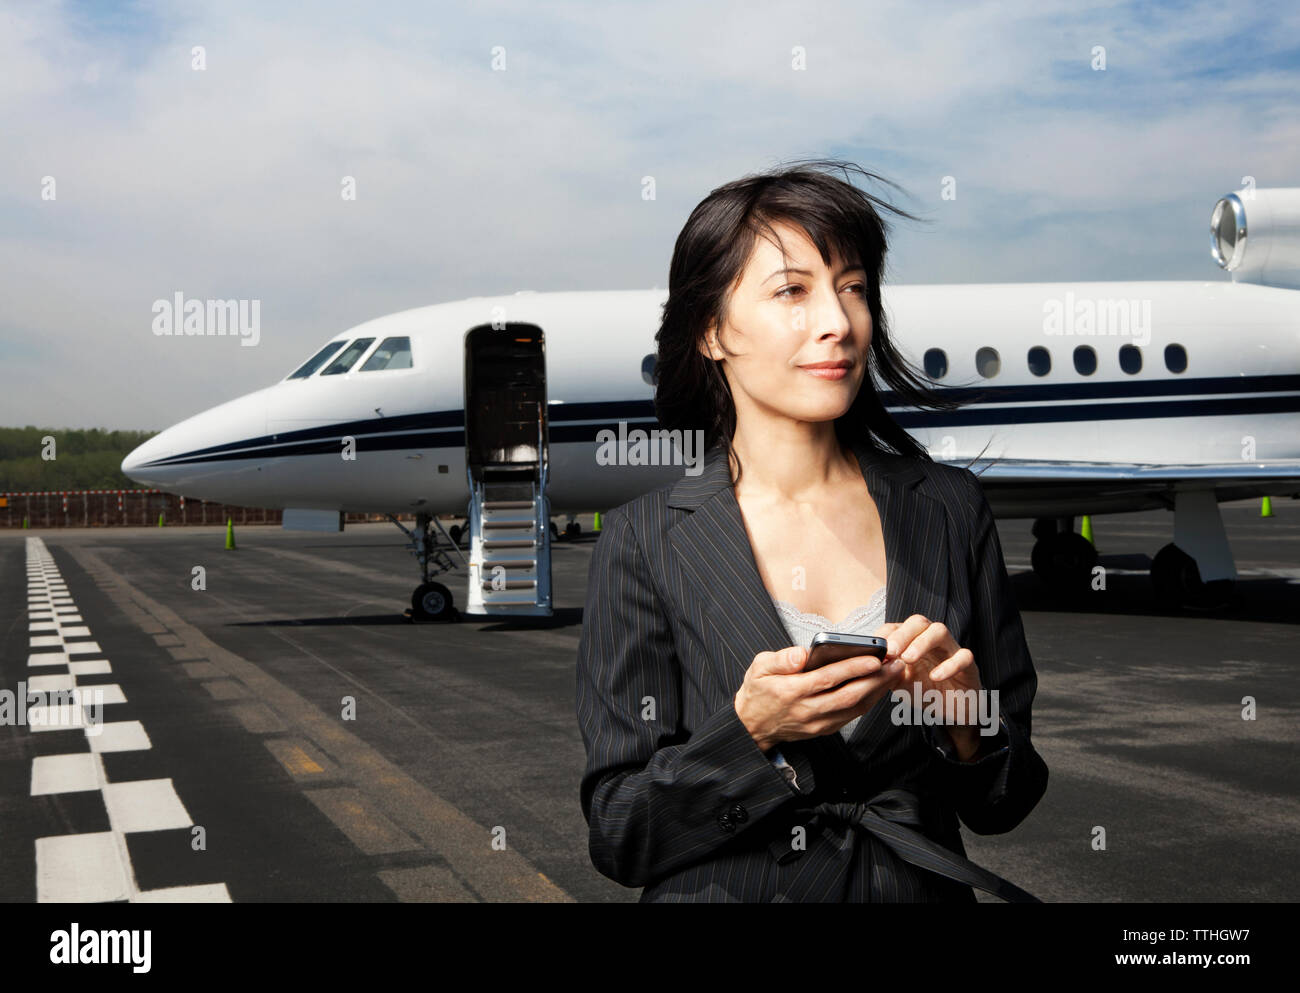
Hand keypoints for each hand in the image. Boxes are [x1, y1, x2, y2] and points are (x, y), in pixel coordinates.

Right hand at [734, 645, 905, 752]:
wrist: (753, 726)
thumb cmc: (758, 691)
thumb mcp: (759, 668)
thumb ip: (780, 659)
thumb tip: (803, 653)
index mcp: (792, 691)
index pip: (828, 678)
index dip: (853, 668)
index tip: (874, 658)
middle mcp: (807, 709)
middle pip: (849, 695)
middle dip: (876, 679)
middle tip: (895, 663)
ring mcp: (817, 723)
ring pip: (854, 708)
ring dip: (877, 691)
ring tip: (894, 673)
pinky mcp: (823, 730)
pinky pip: (851, 716)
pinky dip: (868, 702)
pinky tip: (879, 688)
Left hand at [876, 615, 985, 760]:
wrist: (952, 712)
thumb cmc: (925, 691)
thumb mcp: (899, 682)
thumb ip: (884, 672)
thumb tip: (865, 664)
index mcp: (913, 641)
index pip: (897, 626)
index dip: (884, 634)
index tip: (873, 647)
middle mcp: (931, 640)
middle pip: (919, 621)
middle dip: (902, 634)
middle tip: (891, 651)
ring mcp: (951, 650)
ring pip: (940, 630)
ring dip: (922, 642)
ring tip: (908, 659)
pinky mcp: (969, 665)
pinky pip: (963, 656)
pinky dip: (949, 665)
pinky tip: (935, 676)